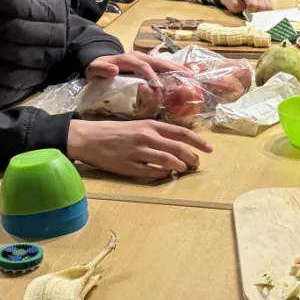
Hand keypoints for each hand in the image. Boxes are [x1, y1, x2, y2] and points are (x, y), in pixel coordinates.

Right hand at [68, 119, 212, 178]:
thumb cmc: (116, 131)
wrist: (90, 138)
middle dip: (192, 158)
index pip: (181, 133)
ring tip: (184, 170)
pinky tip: (165, 174)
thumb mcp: (138, 125)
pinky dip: (162, 174)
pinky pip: (152, 173)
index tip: (210, 149)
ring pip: (168, 161)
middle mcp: (147, 137)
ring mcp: (138, 152)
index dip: (198, 142)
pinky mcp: (129, 166)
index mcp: (150, 125)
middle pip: (178, 148)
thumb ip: (157, 133)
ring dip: (180, 167)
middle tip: (197, 164)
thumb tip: (178, 143)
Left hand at [87, 51, 188, 81]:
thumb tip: (114, 70)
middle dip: (173, 70)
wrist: (99, 63)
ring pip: (164, 64)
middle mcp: (140, 57)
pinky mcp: (149, 65)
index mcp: (128, 59)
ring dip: (178, 69)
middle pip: (159, 62)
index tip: (160, 89)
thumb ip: (101, 69)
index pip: (143, 67)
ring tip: (192, 76)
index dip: (152, 77)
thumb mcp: (94, 69)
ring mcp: (146, 60)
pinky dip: (175, 71)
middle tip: (187, 78)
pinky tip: (186, 76)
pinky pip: (163, 67)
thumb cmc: (98, 69)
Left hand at [219, 0, 272, 13]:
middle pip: (263, 6)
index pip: (254, 5)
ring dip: (262, 11)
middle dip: (257, 12)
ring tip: (255, 10)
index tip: (245, 11)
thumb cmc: (232, 0)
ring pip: (269, 6)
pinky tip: (259, 8)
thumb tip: (252, 12)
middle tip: (251, 11)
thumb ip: (242, 8)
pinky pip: (270, 5)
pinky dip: (265, 9)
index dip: (250, 11)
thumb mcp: (233, 5)